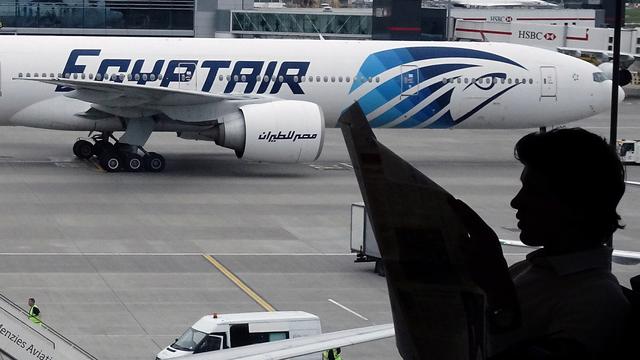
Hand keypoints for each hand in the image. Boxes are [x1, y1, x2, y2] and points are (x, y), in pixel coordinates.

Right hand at [449, 197, 520, 332]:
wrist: (499, 287)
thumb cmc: (485, 273)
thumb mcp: (473, 259)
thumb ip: (466, 247)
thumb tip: (459, 237)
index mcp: (484, 235)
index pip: (470, 218)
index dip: (460, 209)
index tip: (450, 200)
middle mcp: (487, 235)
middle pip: (473, 219)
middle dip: (463, 210)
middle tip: (451, 201)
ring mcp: (488, 241)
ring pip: (474, 226)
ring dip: (465, 218)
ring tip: (454, 212)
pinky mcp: (487, 248)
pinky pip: (475, 233)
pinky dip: (467, 228)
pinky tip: (460, 230)